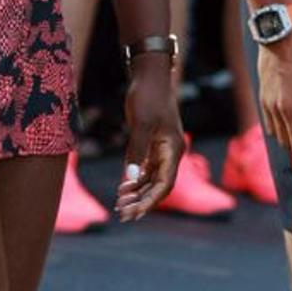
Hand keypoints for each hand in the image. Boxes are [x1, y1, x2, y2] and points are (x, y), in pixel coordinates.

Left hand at [116, 57, 183, 220]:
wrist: (149, 75)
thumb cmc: (147, 97)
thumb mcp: (140, 124)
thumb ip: (136, 152)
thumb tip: (129, 180)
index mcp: (173, 150)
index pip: (164, 185)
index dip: (149, 201)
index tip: (133, 214)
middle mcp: (170, 153)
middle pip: (158, 186)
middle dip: (141, 202)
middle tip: (122, 215)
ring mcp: (161, 149)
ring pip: (151, 180)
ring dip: (136, 193)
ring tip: (119, 205)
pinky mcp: (152, 144)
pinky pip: (145, 169)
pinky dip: (134, 180)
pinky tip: (122, 189)